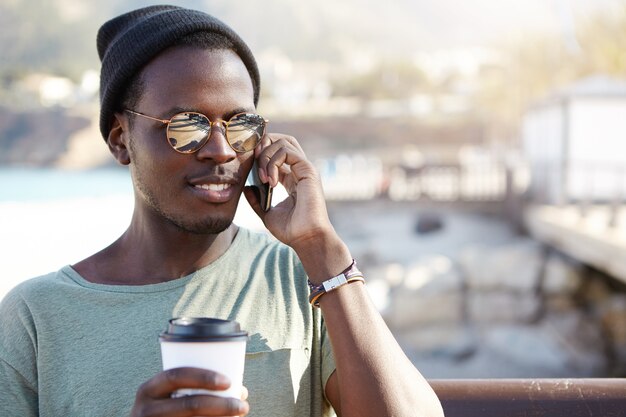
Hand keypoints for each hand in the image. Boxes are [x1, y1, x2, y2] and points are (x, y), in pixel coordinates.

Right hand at [130, 367, 248, 415]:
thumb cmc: (162, 411)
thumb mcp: (165, 397)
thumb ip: (192, 389)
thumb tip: (240, 391)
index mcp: (149, 390)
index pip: (175, 376)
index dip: (202, 377)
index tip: (228, 381)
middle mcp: (146, 410)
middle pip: (189, 405)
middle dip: (221, 405)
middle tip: (242, 405)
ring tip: (239, 414)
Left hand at [244, 133, 333, 248]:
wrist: (306, 239)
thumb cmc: (291, 230)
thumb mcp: (267, 213)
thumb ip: (256, 200)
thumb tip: (246, 188)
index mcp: (292, 178)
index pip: (277, 153)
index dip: (260, 153)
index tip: (249, 168)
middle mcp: (300, 170)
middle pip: (282, 139)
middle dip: (264, 144)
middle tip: (254, 162)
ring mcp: (305, 169)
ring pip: (283, 142)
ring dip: (266, 156)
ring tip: (262, 178)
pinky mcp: (308, 170)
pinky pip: (287, 151)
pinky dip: (274, 162)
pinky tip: (271, 182)